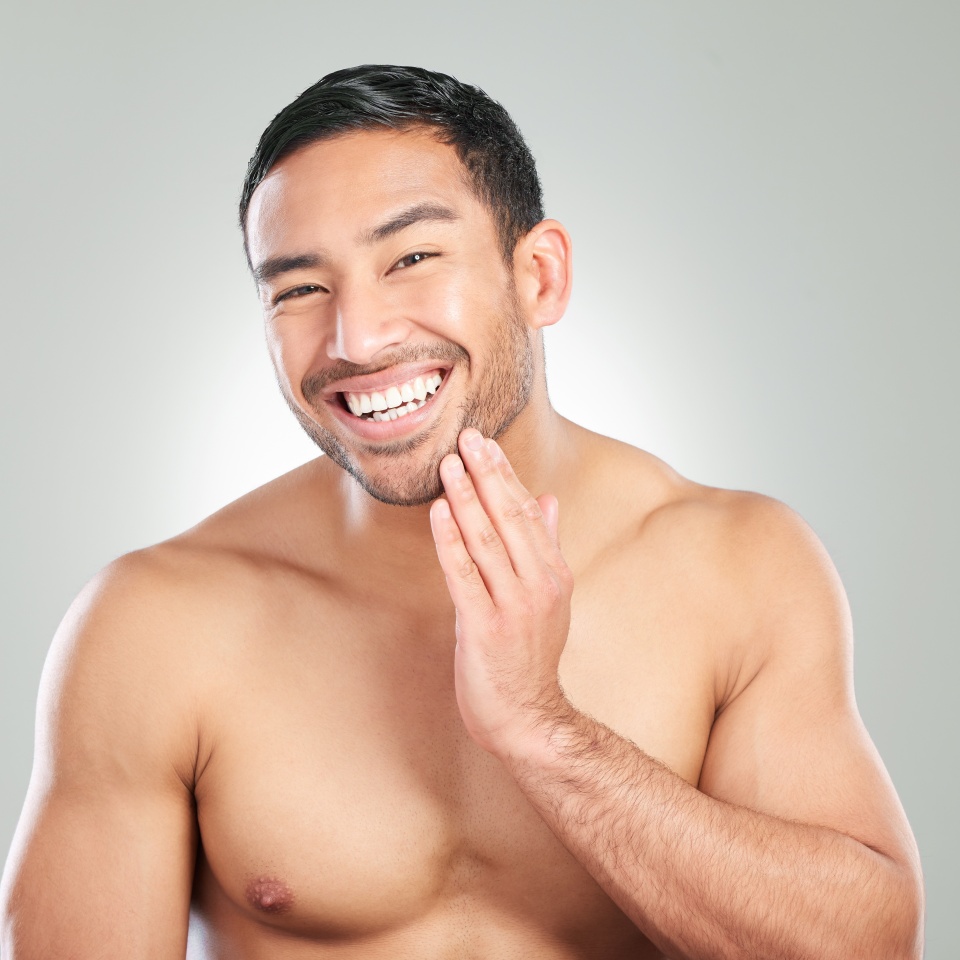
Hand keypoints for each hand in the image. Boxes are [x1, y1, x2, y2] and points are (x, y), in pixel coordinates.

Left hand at [429, 428, 574, 756]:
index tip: (485, 444)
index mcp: (555, 574)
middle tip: (467, 437)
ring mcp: (515, 606)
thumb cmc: (530, 657)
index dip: (505, 475)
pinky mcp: (485, 627)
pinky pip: (464, 574)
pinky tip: (438, 512)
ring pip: (487, 540)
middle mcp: (540, 585)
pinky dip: (450, 540)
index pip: (529, 513)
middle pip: (510, 518)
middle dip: (487, 474)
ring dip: (466, 498)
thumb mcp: (550, 598)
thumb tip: (550, 499)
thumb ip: (547, 546)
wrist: (528, 719)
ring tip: (449, 463)